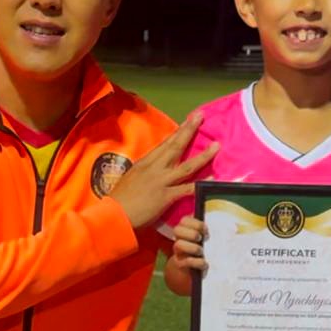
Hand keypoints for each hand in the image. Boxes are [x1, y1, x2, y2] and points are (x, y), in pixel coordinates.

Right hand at [109, 111, 216, 229]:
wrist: (114, 214)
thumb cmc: (119, 199)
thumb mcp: (130, 178)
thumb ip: (143, 172)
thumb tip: (151, 169)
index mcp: (144, 163)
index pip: (164, 144)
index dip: (177, 132)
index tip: (188, 121)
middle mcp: (154, 168)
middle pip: (175, 146)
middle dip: (189, 130)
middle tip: (200, 116)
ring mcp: (161, 181)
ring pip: (186, 166)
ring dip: (203, 156)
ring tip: (217, 146)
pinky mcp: (166, 196)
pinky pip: (187, 189)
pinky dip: (200, 183)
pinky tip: (212, 178)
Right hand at [171, 216, 207, 276]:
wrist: (191, 269)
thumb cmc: (200, 250)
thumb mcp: (204, 239)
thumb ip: (208, 231)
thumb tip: (228, 226)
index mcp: (185, 230)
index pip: (184, 220)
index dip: (196, 223)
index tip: (206, 230)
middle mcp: (178, 239)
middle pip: (177, 230)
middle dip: (191, 233)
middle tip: (201, 239)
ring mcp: (178, 251)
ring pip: (178, 245)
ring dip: (193, 247)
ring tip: (201, 251)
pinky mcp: (180, 264)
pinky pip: (186, 261)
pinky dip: (197, 262)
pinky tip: (204, 263)